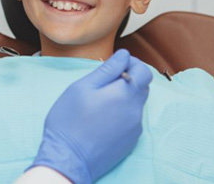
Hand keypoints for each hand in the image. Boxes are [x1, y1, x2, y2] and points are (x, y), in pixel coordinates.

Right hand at [30, 49, 152, 183]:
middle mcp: (136, 111)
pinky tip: (102, 118)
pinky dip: (121, 113)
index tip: (115, 65)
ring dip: (124, 96)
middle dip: (128, 79)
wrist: (68, 158)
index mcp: (125, 94)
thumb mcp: (82, 87)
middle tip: (104, 82)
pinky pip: (131, 119)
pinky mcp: (130, 141)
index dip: (132, 63)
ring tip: (100, 101)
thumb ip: (107, 69)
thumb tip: (124, 55)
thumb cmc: (70, 120)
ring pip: (136, 104)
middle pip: (142, 87)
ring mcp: (135, 128)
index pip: (144, 71)